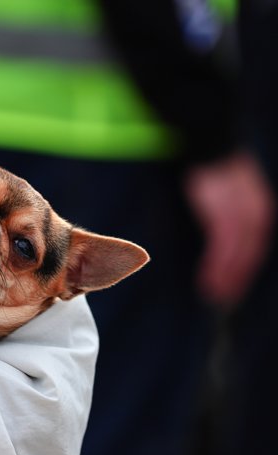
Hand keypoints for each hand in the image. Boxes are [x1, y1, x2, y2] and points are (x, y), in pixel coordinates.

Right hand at [186, 151, 275, 306]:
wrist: (209, 141)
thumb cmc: (212, 164)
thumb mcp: (225, 189)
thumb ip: (224, 209)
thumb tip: (215, 227)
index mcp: (257, 208)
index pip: (254, 246)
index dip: (243, 268)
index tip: (231, 286)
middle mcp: (255, 214)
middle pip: (251, 255)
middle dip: (238, 278)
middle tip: (224, 299)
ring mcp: (241, 216)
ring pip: (239, 256)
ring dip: (228, 278)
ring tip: (216, 296)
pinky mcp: (225, 216)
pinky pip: (224, 250)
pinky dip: (218, 268)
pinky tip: (209, 283)